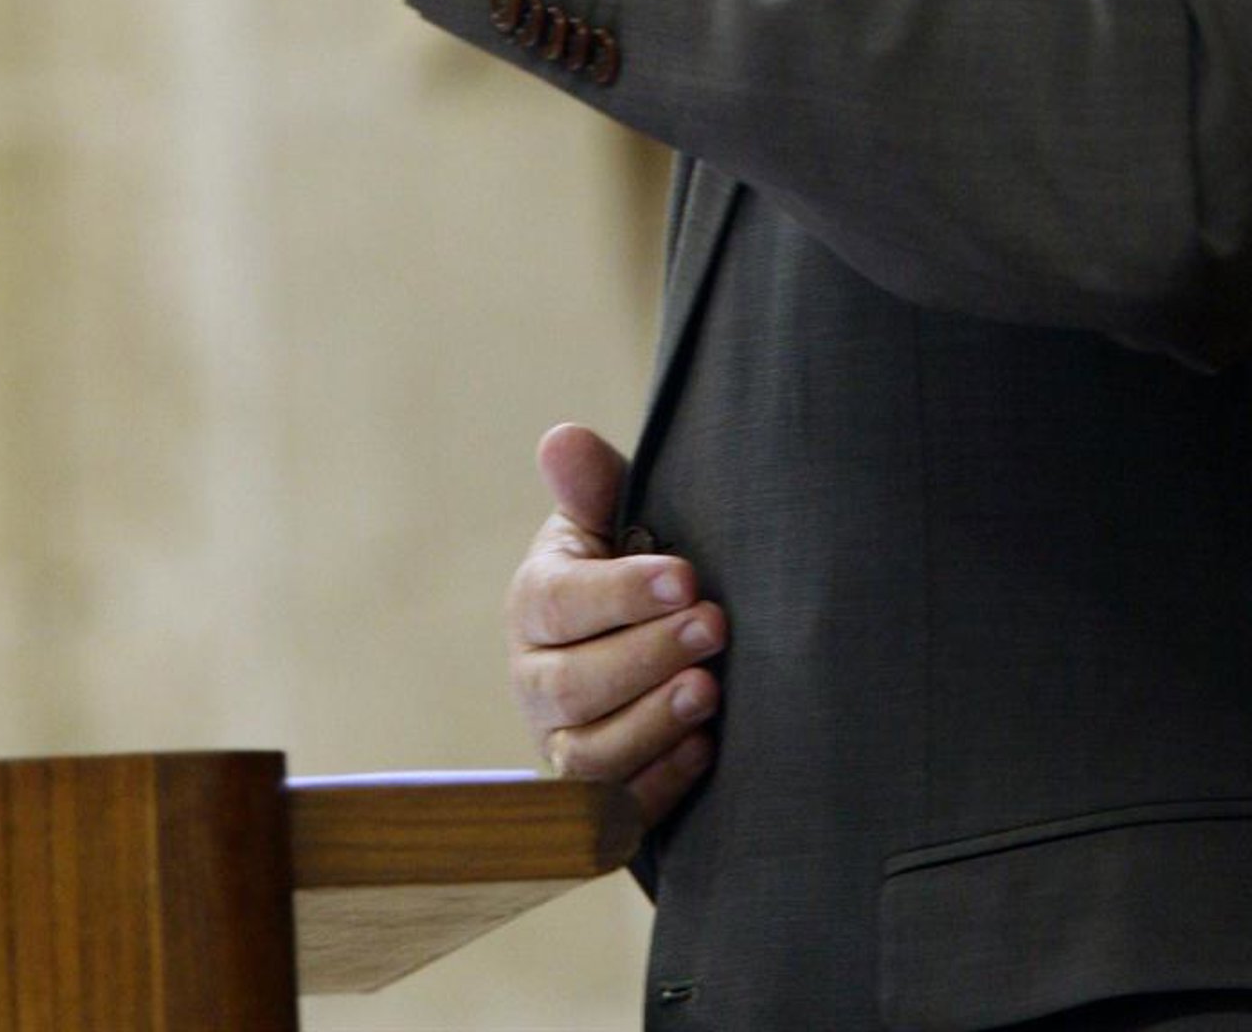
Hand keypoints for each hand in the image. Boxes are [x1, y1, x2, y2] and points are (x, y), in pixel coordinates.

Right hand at [506, 423, 724, 828]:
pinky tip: (706, 748)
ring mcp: (561, 744)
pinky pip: (615, 812)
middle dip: (646, 658)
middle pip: (572, 687)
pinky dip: (659, 784)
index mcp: (536, 602)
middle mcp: (536, 679)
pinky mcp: (596, 799)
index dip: (622, 594)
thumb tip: (563, 439)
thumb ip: (592, 486)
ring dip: (652, 725)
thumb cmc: (632, 562)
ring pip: (588, 756)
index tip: (686, 577)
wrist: (648, 635)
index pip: (562, 604)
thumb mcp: (612, 517)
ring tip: (710, 691)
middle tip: (716, 627)